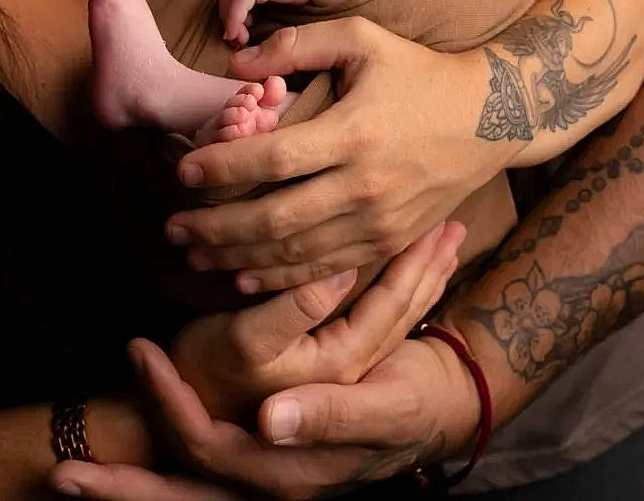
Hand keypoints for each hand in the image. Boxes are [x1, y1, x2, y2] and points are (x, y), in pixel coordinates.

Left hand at [50, 326, 479, 500]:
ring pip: (184, 499)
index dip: (171, 406)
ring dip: (130, 491)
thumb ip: (331, 414)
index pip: (210, 452)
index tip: (142, 351)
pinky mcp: (262, 469)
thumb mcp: (383, 405)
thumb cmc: (409, 400)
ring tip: (69, 478)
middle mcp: (270, 487)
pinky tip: (128, 464)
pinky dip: (160, 479)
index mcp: (291, 473)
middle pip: (182, 498)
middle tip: (60, 472)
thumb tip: (269, 418)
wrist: (436, 405)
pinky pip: (198, 486)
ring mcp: (262, 483)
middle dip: (121, 490)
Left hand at [169, 18, 501, 291]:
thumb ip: (296, 45)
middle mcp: (366, 185)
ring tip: (194, 255)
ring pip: (296, 253)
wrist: (488, 116)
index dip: (223, 167)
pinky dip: (280, 279)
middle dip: (216, 227)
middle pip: (276, 218)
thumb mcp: (360, 37)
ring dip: (238, 258)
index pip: (274, 158)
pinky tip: (244, 277)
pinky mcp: (389, 243)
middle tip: (172, 228)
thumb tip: (237, 63)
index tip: (182, 170)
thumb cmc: (415, 68)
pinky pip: (326, 269)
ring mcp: (379, 222)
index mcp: (355, 131)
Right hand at [171, 220, 461, 422]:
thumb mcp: (247, 341)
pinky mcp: (327, 364)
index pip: (391, 305)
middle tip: (454, 223)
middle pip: (402, 311)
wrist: (189, 420)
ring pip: (395, 319)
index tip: (439, 224)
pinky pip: (378, 324)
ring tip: (444, 243)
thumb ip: (296, 309)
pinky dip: (398, 295)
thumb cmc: (210, 373)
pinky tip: (404, 276)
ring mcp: (342, 371)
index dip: (413, 263)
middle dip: (428, 265)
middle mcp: (349, 370)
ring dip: (420, 279)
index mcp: (339, 362)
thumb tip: (339, 270)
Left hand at [217, 0, 316, 46]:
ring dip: (231, 23)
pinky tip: (241, 37)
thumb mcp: (276, 5)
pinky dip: (236, 20)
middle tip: (238, 43)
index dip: (229, 18)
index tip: (237, 39)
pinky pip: (239, 1)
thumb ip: (258, 13)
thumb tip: (238, 36)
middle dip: (228, 22)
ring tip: (241, 42)